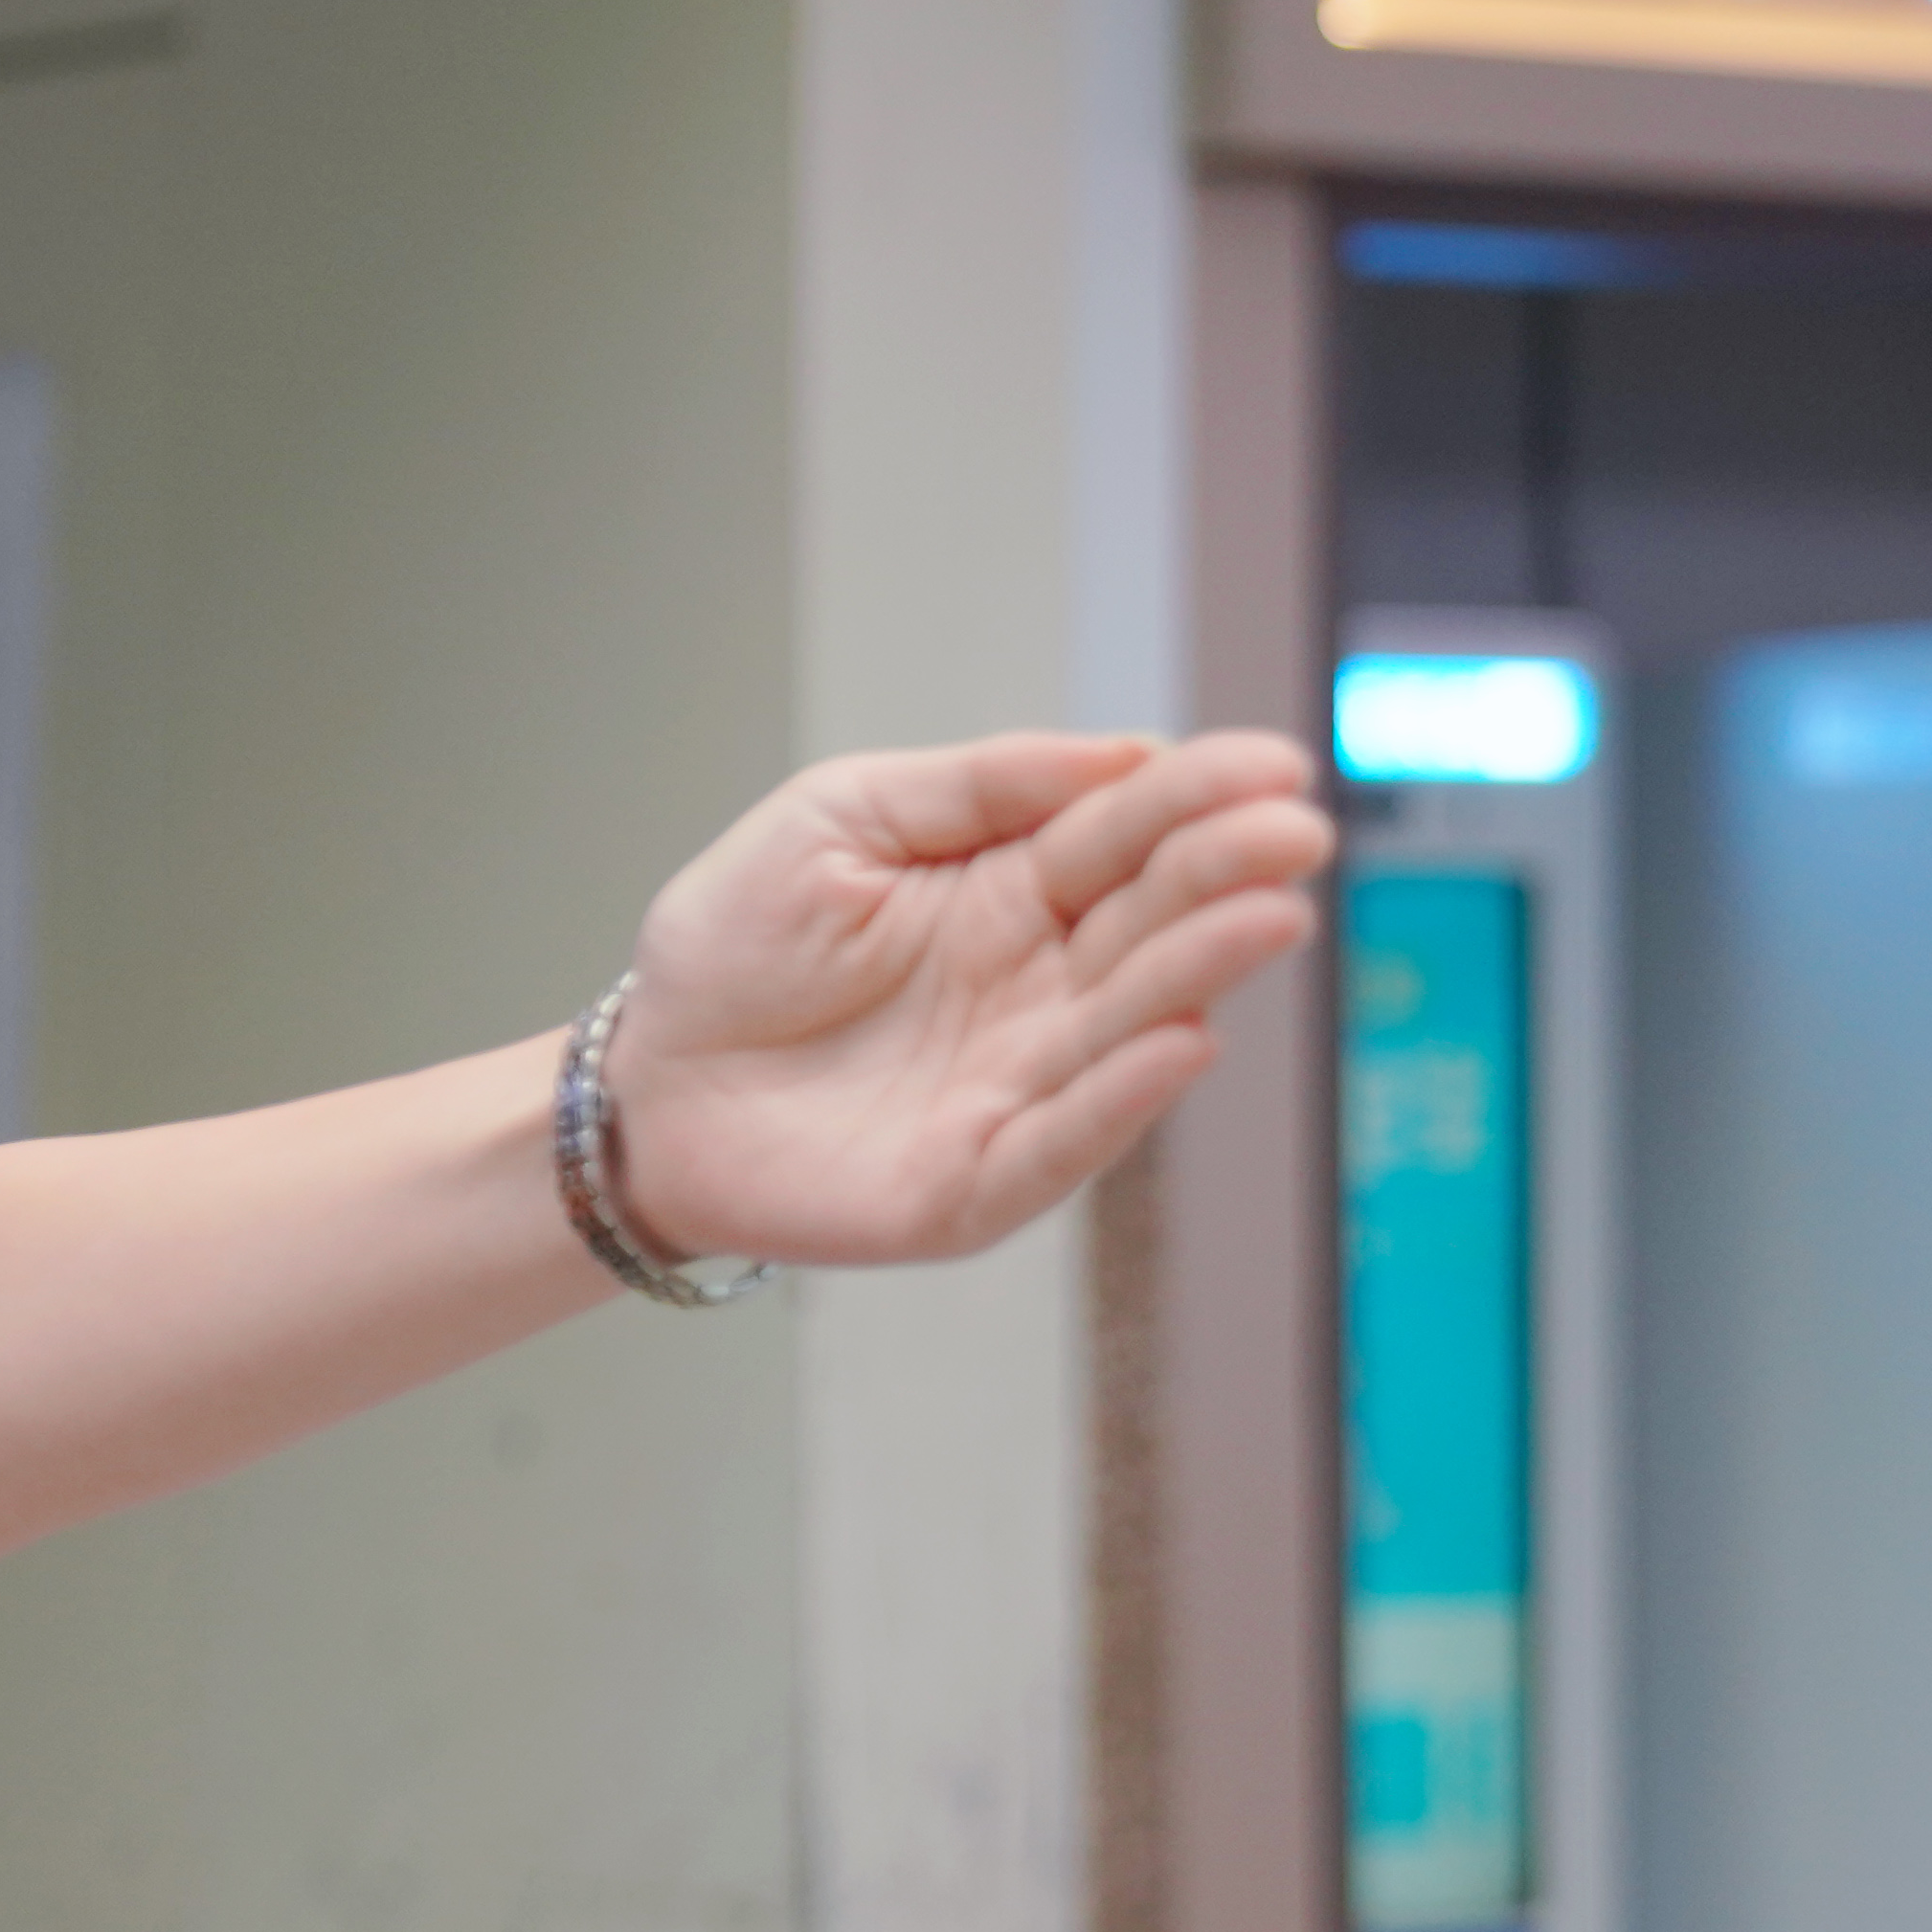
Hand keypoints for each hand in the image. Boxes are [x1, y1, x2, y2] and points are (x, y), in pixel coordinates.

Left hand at [603, 729, 1330, 1267]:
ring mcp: (1017, 1085)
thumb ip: (974, 787)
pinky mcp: (975, 1179)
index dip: (1199, 798)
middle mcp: (1039, 987)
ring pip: (1130, 1026)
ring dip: (1200, 973)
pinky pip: (1062, 1141)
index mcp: (1014, 891)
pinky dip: (1120, 1099)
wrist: (638, 1084)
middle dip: (1225, 879)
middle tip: (1293, 837)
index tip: (1272, 767)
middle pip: (1151, 925)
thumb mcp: (837, 820)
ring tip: (1265, 918)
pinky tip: (1180, 1043)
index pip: (1126, 835)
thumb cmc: (733, 949)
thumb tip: (1121, 752)